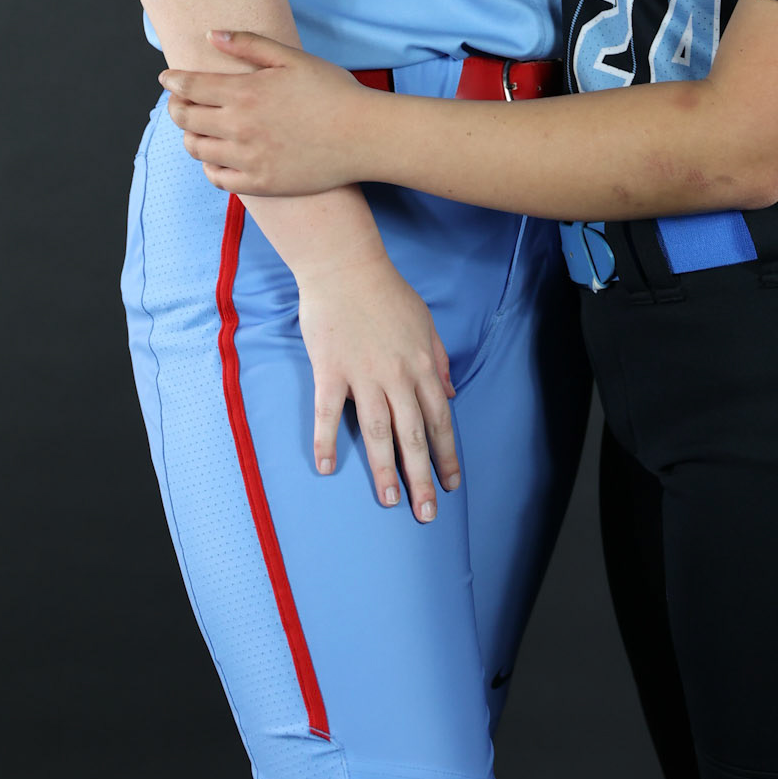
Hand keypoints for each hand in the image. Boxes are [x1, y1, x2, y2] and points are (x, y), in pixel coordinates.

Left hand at [161, 31, 370, 195]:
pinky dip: (210, 167)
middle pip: (186, 119)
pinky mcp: (260, 183)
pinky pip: (218, 179)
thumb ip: (248, 44)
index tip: (168, 79)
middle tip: (180, 103)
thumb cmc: (333, 92)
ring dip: (190, 136)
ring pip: (197, 149)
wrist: (363, 137)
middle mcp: (239, 126)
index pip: (190, 86)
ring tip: (198, 129)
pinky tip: (218, 157)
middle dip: (176, 108)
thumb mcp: (292, 58)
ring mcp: (247, 158)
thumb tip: (210, 35)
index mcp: (245, 92)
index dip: (173, 82)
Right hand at [294, 244, 459, 520]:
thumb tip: (448, 392)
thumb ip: (438, 358)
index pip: (440, 419)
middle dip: (423, 476)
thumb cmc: (385, 291)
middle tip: (428, 513)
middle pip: (414, 435)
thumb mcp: (424, 322)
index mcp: (422, 365)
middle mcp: (397, 376)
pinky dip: (327, 441)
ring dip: (385, 470)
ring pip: (379, 432)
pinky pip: (329, 414)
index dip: (446, 454)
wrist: (345, 266)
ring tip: (391, 501)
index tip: (451, 484)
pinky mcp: (331, 371)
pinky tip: (326, 468)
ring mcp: (364, 375)